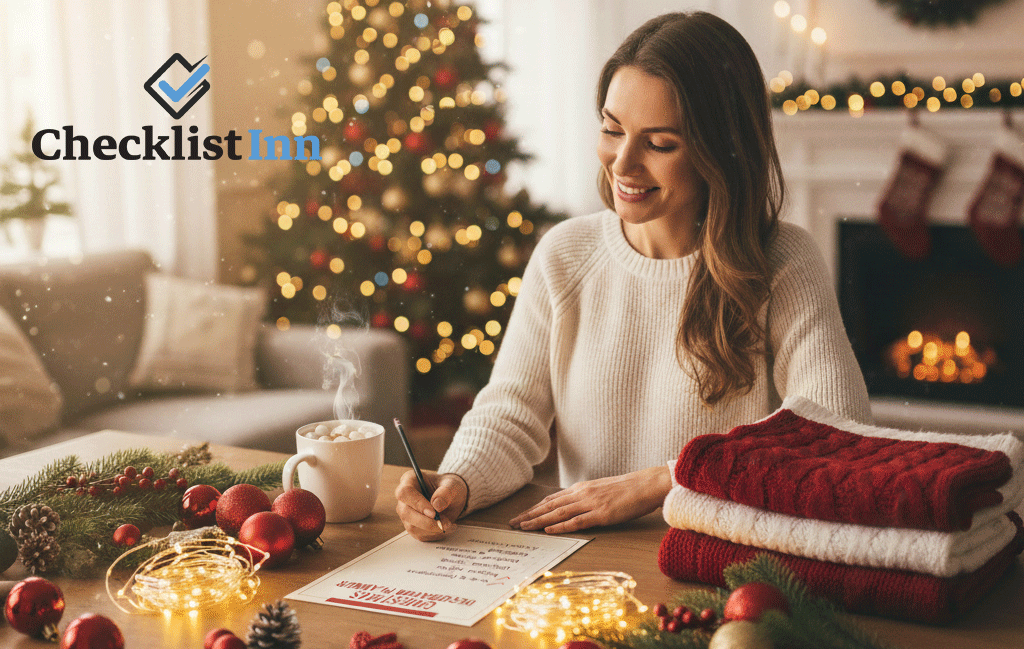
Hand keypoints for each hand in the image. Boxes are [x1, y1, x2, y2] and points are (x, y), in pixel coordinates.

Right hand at [395, 470, 468, 540]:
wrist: (452, 498)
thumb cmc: (449, 487)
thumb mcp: (453, 485)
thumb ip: (446, 492)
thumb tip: (437, 505)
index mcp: (409, 480)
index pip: (405, 493)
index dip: (417, 503)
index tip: (434, 512)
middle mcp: (404, 498)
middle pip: (405, 512)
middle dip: (426, 521)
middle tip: (444, 522)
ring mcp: (407, 514)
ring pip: (412, 527)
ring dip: (432, 529)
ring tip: (449, 523)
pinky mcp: (413, 526)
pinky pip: (420, 535)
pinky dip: (435, 534)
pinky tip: (446, 527)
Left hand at [509, 466, 671, 533]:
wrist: (645, 485)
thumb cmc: (626, 489)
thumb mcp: (600, 490)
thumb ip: (585, 497)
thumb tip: (571, 505)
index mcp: (581, 488)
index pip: (551, 499)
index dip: (534, 508)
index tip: (521, 515)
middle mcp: (581, 494)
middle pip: (549, 506)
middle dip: (529, 515)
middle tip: (513, 523)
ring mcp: (590, 504)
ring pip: (558, 513)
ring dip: (538, 521)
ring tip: (523, 527)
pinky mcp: (601, 514)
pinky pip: (577, 521)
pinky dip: (560, 526)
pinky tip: (548, 530)